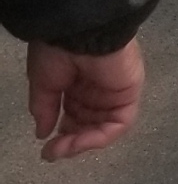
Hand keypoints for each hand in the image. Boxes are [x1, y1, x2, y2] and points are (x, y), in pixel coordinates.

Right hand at [28, 38, 145, 160]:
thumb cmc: (59, 51)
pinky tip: (79, 142)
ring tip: (63, 148)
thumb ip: (45, 109)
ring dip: (83, 143)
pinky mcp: (130, 92)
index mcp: (78, 83)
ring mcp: (115, 91)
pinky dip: (100, 137)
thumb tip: (42, 133)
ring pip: (104, 127)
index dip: (62, 135)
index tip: (46, 149)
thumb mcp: (44, 82)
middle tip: (54, 152)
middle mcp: (98, 89)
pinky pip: (119, 123)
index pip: (75, 117)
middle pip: (89, 125)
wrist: (80, 31)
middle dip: (71, 142)